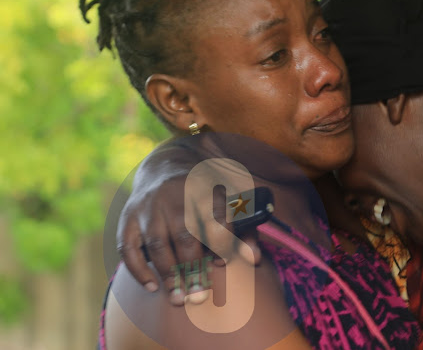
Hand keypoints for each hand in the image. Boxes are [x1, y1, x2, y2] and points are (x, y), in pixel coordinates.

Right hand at [116, 143, 261, 305]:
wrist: (167, 164)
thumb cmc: (206, 190)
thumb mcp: (229, 196)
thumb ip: (244, 228)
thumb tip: (254, 259)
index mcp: (203, 188)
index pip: (214, 219)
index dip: (220, 243)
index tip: (223, 263)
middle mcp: (173, 195)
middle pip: (184, 235)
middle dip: (193, 268)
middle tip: (200, 296)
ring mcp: (148, 206)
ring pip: (157, 243)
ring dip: (168, 274)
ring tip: (179, 299)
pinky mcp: (128, 217)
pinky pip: (128, 247)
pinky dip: (138, 269)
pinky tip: (152, 287)